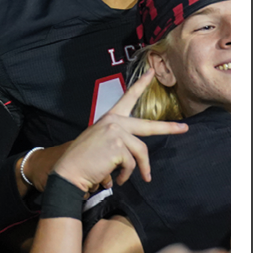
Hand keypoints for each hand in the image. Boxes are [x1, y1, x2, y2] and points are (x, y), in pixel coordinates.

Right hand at [53, 68, 187, 193]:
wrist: (68, 171)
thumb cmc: (83, 160)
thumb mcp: (101, 144)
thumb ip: (119, 143)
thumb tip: (136, 160)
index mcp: (109, 118)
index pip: (127, 98)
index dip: (141, 84)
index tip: (152, 72)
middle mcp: (113, 121)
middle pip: (148, 125)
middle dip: (168, 128)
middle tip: (184, 128)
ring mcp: (116, 132)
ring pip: (141, 152)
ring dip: (138, 169)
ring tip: (127, 179)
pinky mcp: (118, 146)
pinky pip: (132, 164)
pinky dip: (126, 175)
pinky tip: (115, 179)